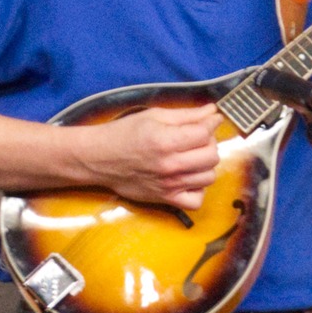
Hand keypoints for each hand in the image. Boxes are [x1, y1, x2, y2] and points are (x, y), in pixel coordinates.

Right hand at [86, 103, 223, 210]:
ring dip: (205, 165)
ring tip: (192, 157)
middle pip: (212, 156)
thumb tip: (213, 111)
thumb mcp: (154, 116)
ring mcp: (170, 185)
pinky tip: (189, 178)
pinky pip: (196, 201)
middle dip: (209, 143)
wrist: (99, 158)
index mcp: (166, 140)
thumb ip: (186, 115)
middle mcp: (170, 165)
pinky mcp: (166, 199)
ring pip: (209, 177)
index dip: (212, 123)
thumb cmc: (124, 133)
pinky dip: (198, 190)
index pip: (205, 134)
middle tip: (198, 138)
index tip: (211, 119)